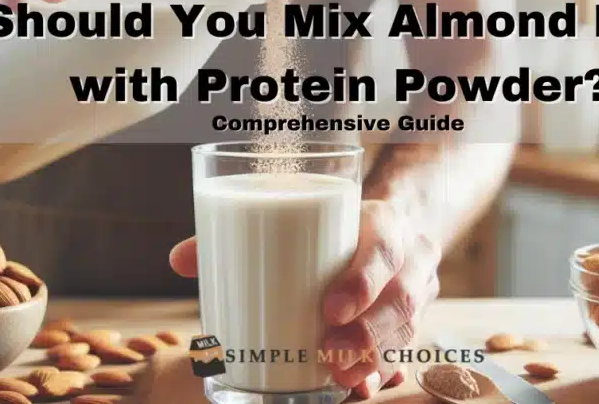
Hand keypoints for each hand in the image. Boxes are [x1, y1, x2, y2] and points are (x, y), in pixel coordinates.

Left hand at [169, 200, 441, 398]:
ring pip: (409, 329)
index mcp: (382, 221)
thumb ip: (245, 231)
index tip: (330, 311)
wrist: (392, 224)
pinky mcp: (414, 318)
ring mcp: (418, 290)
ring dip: (375, 358)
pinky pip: (409, 349)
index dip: (363, 281)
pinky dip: (385, 370)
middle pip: (402, 297)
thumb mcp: (306, 213)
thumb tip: (180, 260)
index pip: (382, 247)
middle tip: (328, 352)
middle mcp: (410, 257)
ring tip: (344, 378)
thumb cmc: (336, 223)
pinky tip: (363, 385)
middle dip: (367, 333)